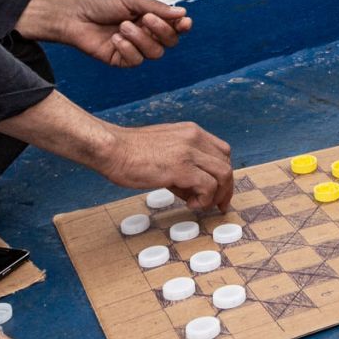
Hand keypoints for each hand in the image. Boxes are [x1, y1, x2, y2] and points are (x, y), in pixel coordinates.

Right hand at [0, 91, 236, 212]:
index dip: (223, 174)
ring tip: (199, 205)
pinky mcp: (181, 168)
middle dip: (225, 188)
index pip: (222, 152)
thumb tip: (193, 191)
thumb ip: (182, 167)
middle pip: (226, 164)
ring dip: (217, 195)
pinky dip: (205, 199)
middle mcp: (194, 138)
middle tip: (216, 205)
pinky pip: (208, 186)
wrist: (111, 149)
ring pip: (223, 174)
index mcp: (191, 132)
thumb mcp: (164, 152)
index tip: (218, 192)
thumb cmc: (131, 153)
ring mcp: (189, 152)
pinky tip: (190, 204)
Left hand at [20, 0, 191, 67]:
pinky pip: (135, 61)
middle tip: (147, 19)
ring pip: (154, 53)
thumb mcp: (130, 0)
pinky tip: (115, 39)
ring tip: (123, 26)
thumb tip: (182, 13)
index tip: (184, 22)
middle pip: (169, 41)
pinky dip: (128, 49)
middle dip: (162, 31)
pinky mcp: (120, 60)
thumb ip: (156, 8)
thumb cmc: (99, 4)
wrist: (73, 16)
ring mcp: (133, 48)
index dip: (182, 26)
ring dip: (141, 39)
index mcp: (149, 17)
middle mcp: (145, 34)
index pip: (174, 26)